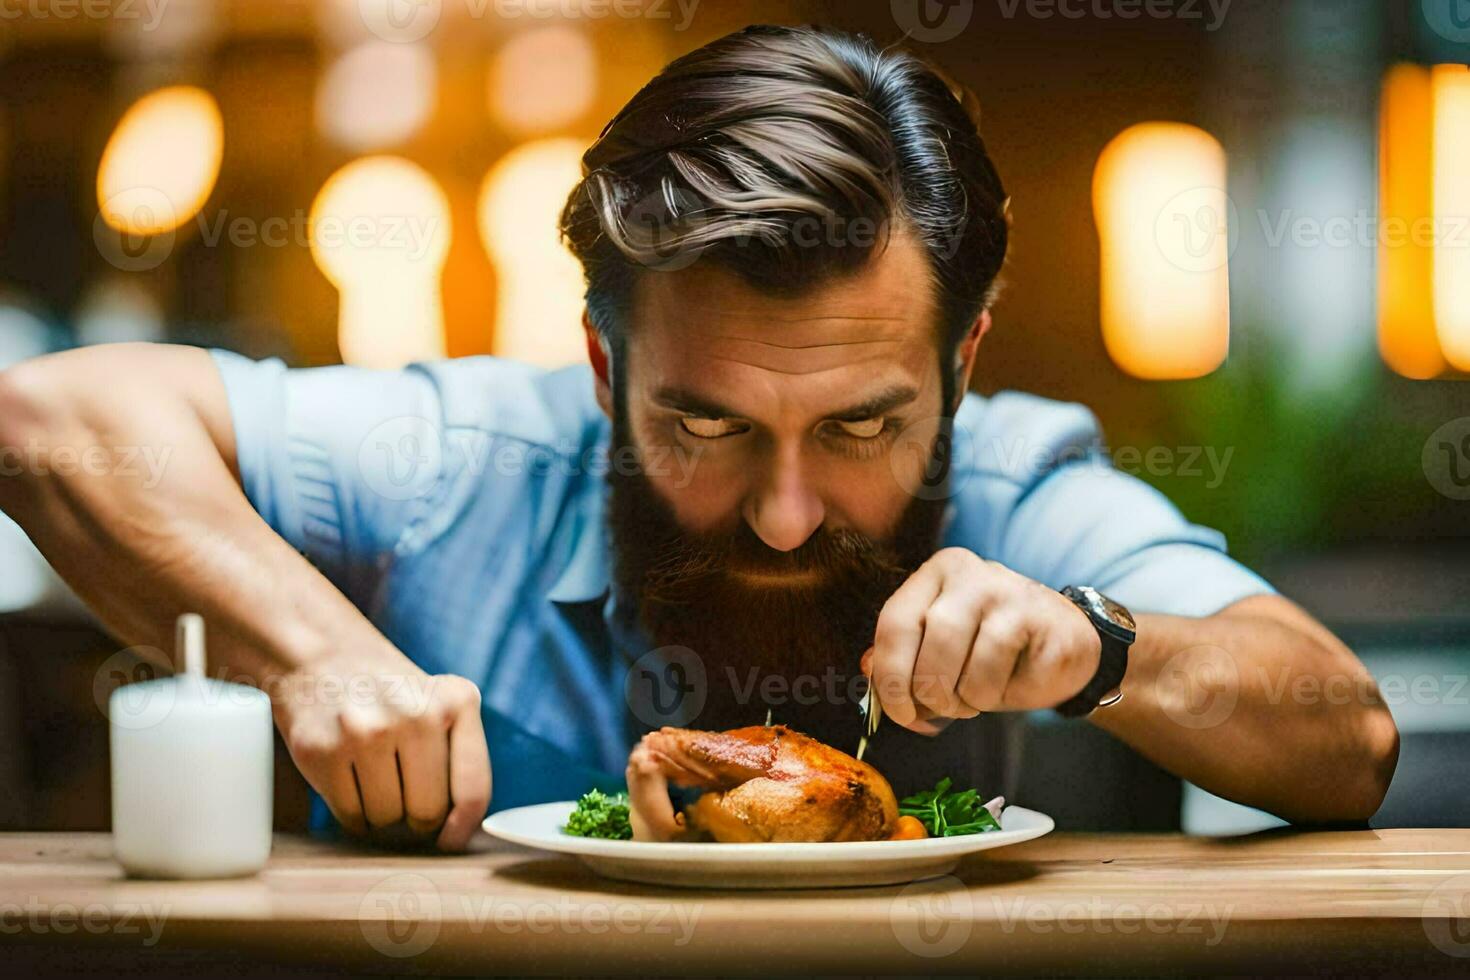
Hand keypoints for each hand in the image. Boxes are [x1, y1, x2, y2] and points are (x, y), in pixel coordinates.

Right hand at [273, 651, 490, 850]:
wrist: (318, 656)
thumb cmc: (388, 694)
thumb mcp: (439, 701)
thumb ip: (458, 752)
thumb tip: (460, 831)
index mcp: (457, 700)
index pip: (473, 788)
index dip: (463, 828)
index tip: (449, 841)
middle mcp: (415, 712)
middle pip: (427, 812)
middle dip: (415, 815)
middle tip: (400, 789)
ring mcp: (365, 730)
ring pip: (386, 819)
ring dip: (380, 813)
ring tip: (372, 775)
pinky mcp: (321, 750)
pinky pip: (350, 817)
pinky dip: (352, 813)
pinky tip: (348, 781)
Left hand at [864, 548, 1101, 732]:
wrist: (1066, 642)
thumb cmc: (991, 649)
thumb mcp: (940, 648)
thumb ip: (902, 655)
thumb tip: (867, 670)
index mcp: (935, 574)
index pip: (894, 622)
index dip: (890, 676)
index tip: (898, 712)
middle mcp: (969, 573)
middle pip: (930, 645)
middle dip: (930, 692)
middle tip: (943, 709)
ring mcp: (1008, 592)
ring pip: (966, 664)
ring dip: (965, 699)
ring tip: (975, 697)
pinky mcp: (1040, 620)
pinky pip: (1001, 674)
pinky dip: (998, 695)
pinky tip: (1009, 684)